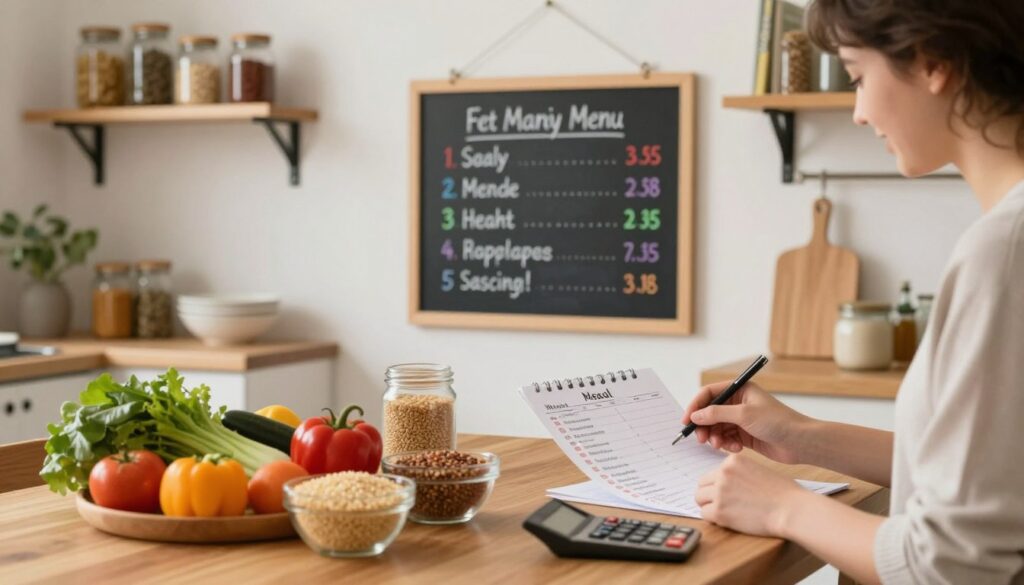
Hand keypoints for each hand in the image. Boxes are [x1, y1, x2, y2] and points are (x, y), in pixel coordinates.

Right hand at [682, 380, 809, 463]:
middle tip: (701, 439)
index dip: (695, 406)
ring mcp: (741, 419)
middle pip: (710, 412)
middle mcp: (738, 402)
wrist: (800, 443)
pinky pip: (726, 438)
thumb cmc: (778, 422)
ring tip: (720, 445)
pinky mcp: (745, 434)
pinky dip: (726, 444)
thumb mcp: (744, 414)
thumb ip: (717, 414)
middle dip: (704, 426)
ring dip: (715, 437)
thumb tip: (695, 415)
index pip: (709, 394)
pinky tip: (735, 448)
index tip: (687, 421)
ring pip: (717, 427)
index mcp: (740, 389)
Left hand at [694, 453, 807, 536]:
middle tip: (723, 504)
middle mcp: (723, 474)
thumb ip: (738, 473)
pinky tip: (728, 519)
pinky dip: (713, 519)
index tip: (727, 493)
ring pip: (700, 499)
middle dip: (709, 495)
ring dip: (710, 506)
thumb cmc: (782, 492)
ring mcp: (720, 492)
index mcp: (731, 461)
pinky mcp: (720, 512)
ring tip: (727, 512)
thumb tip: (723, 482)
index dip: (717, 485)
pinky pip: (704, 514)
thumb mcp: (757, 470)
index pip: (711, 473)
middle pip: (701, 486)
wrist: (790, 509)